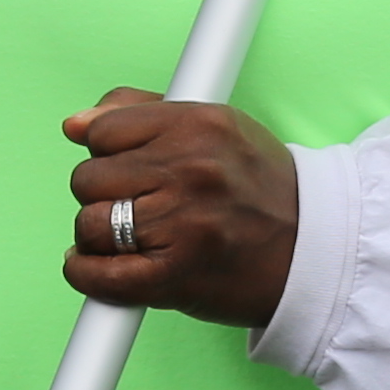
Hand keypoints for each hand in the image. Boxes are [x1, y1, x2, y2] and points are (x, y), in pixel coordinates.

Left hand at [59, 91, 302, 332]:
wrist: (314, 253)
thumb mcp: (219, 126)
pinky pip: (98, 274)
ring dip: (98, 236)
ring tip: (127, 238)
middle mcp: (188, 170)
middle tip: (134, 206)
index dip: (106, 153)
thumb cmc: (263, 190)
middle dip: (102, 195)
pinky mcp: (173, 276)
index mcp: (198, 124)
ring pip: (89, 224)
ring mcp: (180, 224)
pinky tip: (102, 267)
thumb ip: (144, 113)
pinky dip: (87, 273)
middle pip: (88, 178)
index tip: (125, 169)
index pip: (104, 132)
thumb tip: (75, 125)